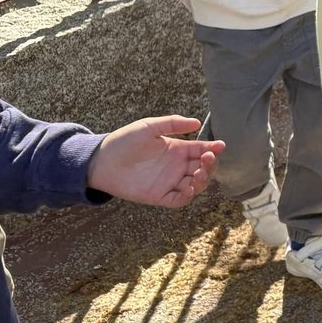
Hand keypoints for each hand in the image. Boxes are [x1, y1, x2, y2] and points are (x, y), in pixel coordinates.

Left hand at [86, 117, 223, 209]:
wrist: (102, 161)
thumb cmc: (124, 141)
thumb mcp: (149, 126)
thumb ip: (172, 123)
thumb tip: (197, 122)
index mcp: (177, 150)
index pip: (201, 150)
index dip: (213, 148)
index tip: (220, 145)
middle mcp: (176, 167)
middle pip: (203, 168)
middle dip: (211, 164)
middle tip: (208, 158)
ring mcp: (169, 182)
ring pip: (195, 184)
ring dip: (202, 180)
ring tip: (199, 172)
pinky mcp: (159, 196)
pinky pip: (178, 199)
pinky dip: (187, 196)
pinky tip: (189, 188)